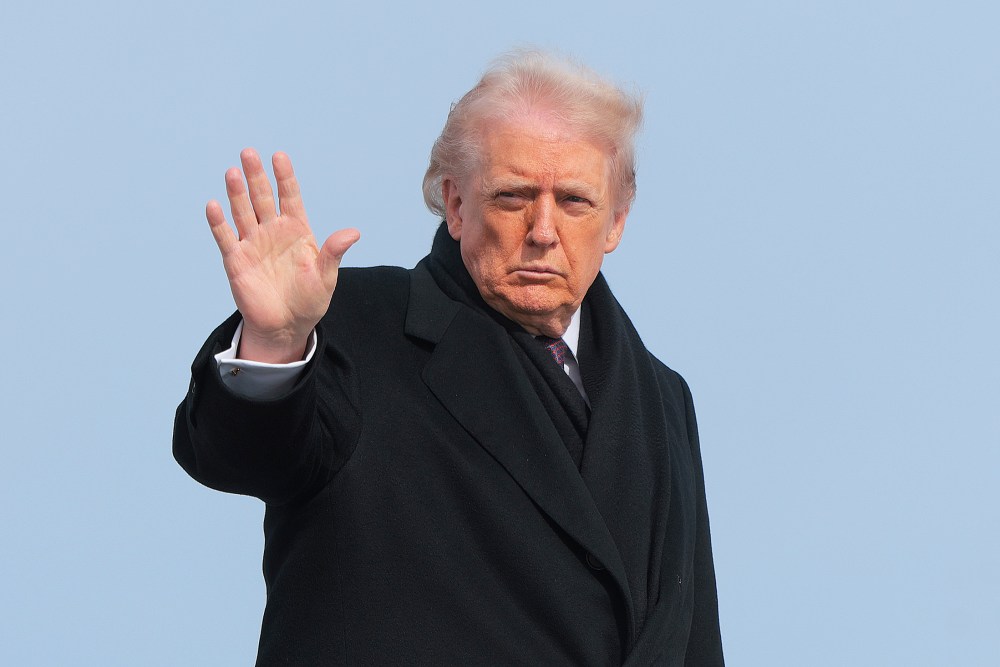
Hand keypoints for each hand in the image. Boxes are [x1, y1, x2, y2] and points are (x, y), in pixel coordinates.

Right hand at [206, 148, 359, 362]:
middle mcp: (272, 232)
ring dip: (237, 193)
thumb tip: (353, 233)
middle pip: (262, 198)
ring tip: (233, 172)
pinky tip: (214, 206)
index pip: (289, 197)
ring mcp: (253, 244)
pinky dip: (219, 223)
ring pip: (243, 212)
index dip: (284, 177)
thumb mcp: (326, 276)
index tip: (279, 156)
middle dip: (256, 176)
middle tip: (249, 153)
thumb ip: (334, 252)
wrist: (286, 326)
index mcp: (296, 230)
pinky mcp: (236, 260)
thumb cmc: (310, 299)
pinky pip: (226, 238)